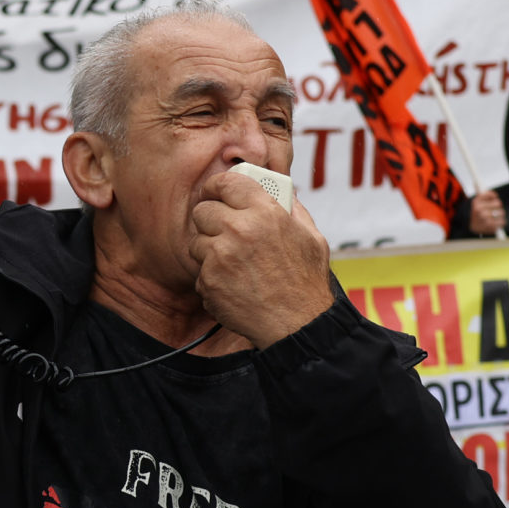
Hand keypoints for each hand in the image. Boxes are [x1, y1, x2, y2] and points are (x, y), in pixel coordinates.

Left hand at [189, 168, 336, 349]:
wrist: (298, 325)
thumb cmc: (306, 283)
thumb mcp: (311, 237)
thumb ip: (293, 210)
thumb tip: (283, 193)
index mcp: (265, 212)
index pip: (226, 182)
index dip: (216, 186)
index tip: (214, 192)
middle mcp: (239, 229)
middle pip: (203, 210)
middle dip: (211, 220)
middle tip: (223, 231)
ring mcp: (220, 256)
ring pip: (196, 242)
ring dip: (209, 251)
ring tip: (233, 264)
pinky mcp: (209, 281)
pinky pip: (199, 271)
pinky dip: (212, 278)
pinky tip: (233, 285)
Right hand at [468, 191, 505, 235]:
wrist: (473, 227)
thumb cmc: (478, 213)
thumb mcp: (478, 202)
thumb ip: (485, 195)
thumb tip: (493, 194)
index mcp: (476, 203)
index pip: (493, 195)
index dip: (494, 197)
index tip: (493, 200)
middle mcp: (479, 210)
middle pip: (498, 203)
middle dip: (498, 206)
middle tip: (494, 210)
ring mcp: (485, 219)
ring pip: (502, 212)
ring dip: (500, 215)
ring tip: (495, 217)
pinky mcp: (490, 226)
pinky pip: (503, 221)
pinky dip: (501, 222)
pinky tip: (496, 223)